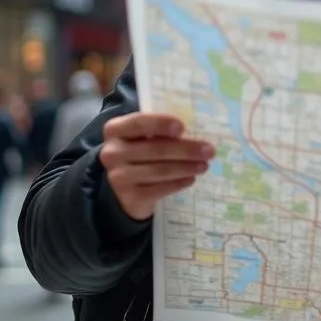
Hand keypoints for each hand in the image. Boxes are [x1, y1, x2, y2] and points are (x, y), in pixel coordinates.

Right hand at [100, 113, 214, 220]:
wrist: (126, 186)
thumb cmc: (142, 151)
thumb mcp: (145, 136)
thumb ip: (161, 129)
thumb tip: (195, 128)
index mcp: (115, 129)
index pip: (138, 122)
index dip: (160, 124)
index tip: (182, 128)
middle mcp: (111, 153)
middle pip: (155, 148)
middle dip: (186, 149)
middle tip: (209, 150)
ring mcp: (118, 177)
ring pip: (159, 170)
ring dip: (186, 167)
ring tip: (204, 165)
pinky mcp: (129, 197)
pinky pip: (159, 189)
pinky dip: (178, 183)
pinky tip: (191, 179)